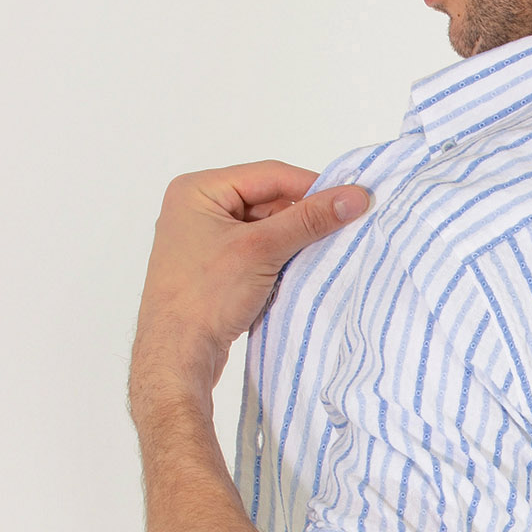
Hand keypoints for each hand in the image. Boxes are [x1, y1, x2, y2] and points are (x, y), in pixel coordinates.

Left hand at [129, 161, 371, 422]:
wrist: (175, 357)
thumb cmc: (205, 298)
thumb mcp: (261, 250)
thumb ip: (310, 220)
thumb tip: (355, 197)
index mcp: (197, 190)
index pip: (269, 175)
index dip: (313, 187)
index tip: (352, 201)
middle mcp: (197, 208)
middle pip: (267, 200)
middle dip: (302, 217)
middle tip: (342, 230)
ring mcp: (203, 239)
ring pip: (264, 227)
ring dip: (292, 240)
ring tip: (322, 254)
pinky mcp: (212, 267)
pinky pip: (255, 250)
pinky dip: (279, 258)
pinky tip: (297, 272)